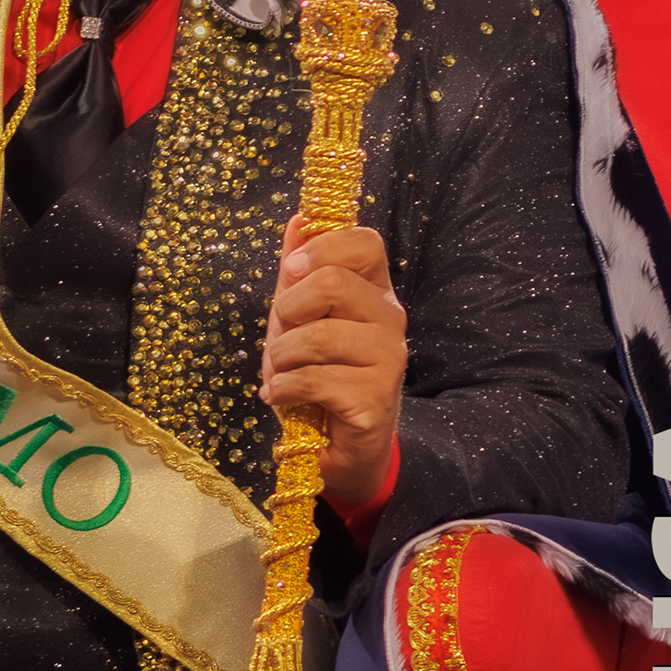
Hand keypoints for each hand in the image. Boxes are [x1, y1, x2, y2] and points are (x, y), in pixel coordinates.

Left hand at [260, 215, 405, 505]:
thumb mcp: (298, 322)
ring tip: (280, 373)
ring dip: (282, 357)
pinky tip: (282, 396)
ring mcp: (388, 359)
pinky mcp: (375, 398)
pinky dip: (284, 388)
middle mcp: (390, 320)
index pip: (366, 243)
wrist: (338, 448)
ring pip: (320, 335)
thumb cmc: (319, 379)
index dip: (324, 247)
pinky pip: (316, 379)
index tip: (292, 269)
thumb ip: (297, 275)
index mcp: (375, 293)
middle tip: (281, 336)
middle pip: (334, 284)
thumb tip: (297, 221)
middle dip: (289, 310)